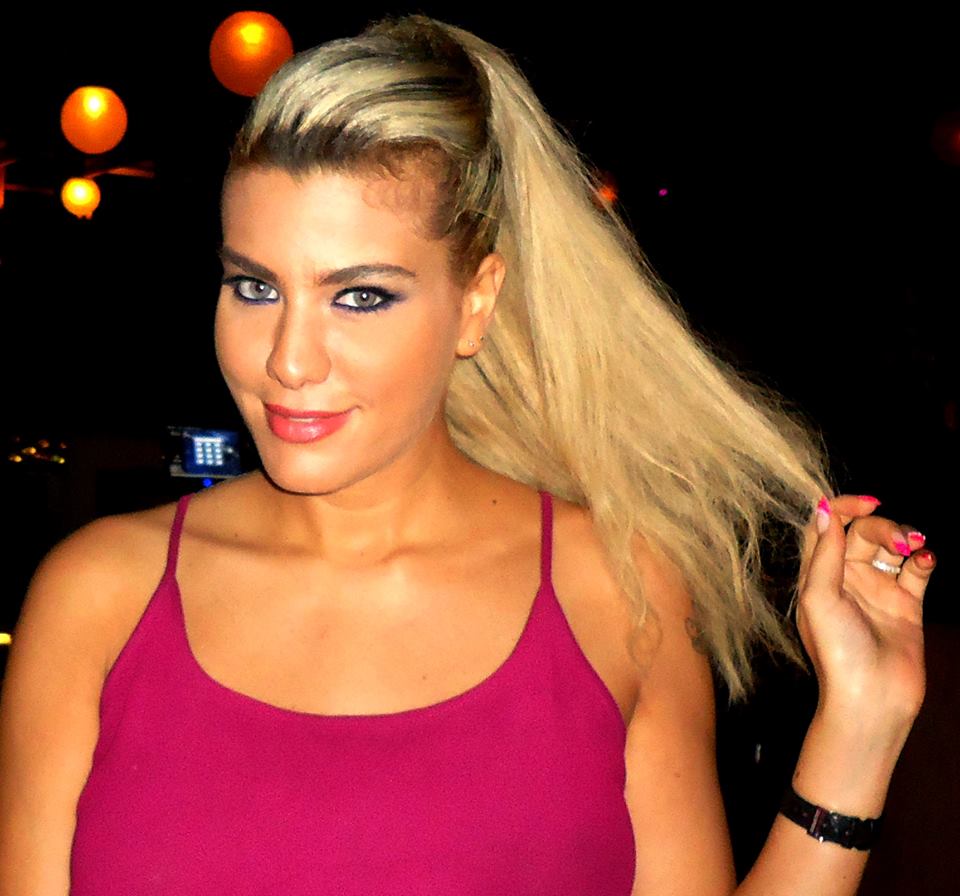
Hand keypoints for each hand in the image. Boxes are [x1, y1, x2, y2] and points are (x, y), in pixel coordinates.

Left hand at [795, 495, 934, 740]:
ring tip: (915, 547)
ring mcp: (876, 590)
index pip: (824, 527)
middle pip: (861, 533)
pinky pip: (915, 570)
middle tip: (899, 542)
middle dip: (882, 527)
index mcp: (817, 575)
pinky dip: (923, 558)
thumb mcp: (819, 597)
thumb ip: (824, 553)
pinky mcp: (906, 604)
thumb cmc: (837, 650)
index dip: (842, 508)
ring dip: (904, 537)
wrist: (872, 698)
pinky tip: (926, 559)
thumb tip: (823, 510)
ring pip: (890, 547)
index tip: (867, 503)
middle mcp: (845, 578)